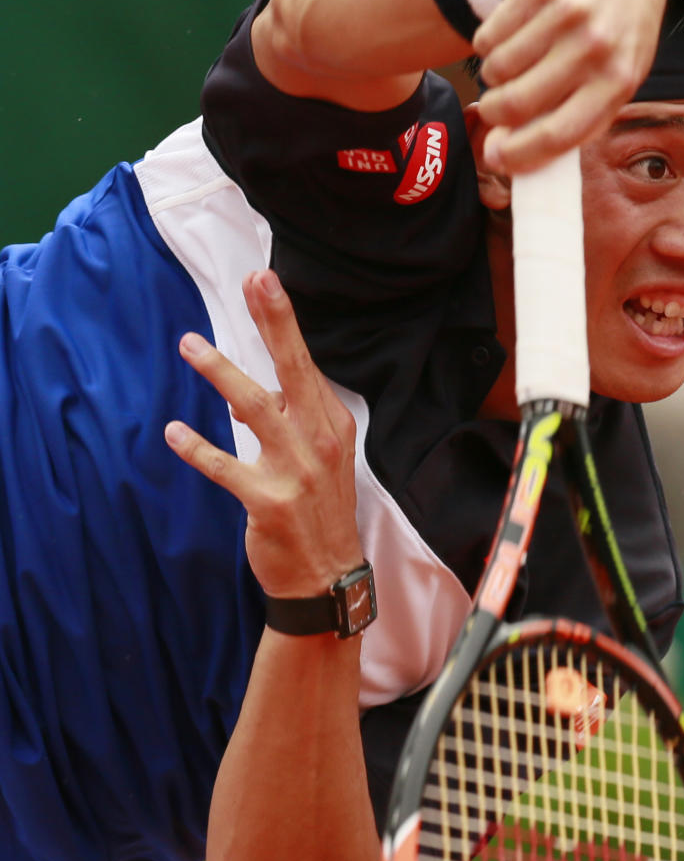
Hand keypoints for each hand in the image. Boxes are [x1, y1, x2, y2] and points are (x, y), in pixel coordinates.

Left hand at [165, 269, 362, 597]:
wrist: (328, 579)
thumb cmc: (320, 514)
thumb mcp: (321, 461)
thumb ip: (294, 421)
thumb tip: (252, 393)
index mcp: (332, 426)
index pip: (305, 366)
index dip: (283, 323)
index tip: (263, 281)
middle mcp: (318, 443)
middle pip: (294, 372)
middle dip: (275, 323)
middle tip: (255, 281)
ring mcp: (296, 473)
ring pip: (256, 409)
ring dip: (220, 373)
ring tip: (188, 345)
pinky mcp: (267, 503)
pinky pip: (225, 468)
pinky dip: (198, 449)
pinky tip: (174, 432)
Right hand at [472, 0, 667, 173]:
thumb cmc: (613, 40)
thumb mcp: (610, 83)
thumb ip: (568, 121)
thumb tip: (502, 152)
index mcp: (617, 82)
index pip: (558, 134)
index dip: (518, 155)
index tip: (496, 158)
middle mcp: (595, 46)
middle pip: (518, 104)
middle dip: (494, 115)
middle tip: (493, 111)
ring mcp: (566, 13)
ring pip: (497, 69)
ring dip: (493, 78)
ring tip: (511, 69)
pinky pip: (488, 36)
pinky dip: (489, 47)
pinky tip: (510, 40)